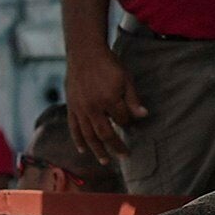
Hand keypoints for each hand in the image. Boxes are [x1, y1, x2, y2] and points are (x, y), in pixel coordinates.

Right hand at [64, 39, 141, 161]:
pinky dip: (78, 140)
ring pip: (88, 135)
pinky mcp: (71, 107)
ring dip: (97, 150)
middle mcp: (93, 107)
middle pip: (105, 134)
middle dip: (116, 146)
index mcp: (109, 100)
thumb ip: (133, 99)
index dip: (128, 124)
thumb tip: (144, 116)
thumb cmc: (109, 65)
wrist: (85, 53)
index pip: (122, 120)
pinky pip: (74, 127)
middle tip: (124, 156)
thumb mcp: (126, 79)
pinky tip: (83, 150)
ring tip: (105, 161)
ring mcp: (80, 108)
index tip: (132, 125)